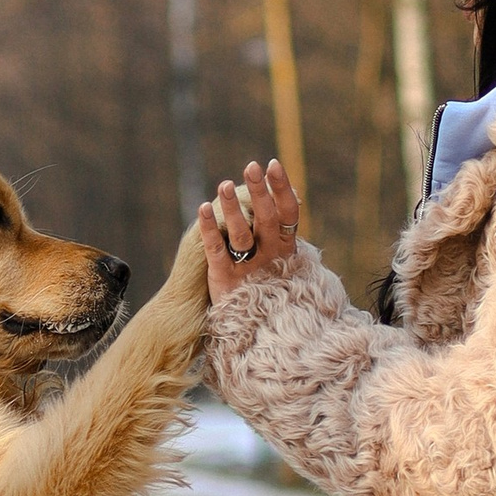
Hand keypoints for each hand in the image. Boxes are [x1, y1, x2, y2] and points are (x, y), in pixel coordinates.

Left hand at [197, 160, 302, 303]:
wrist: (255, 331)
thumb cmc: (268, 287)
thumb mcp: (281, 261)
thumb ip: (281, 232)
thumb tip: (292, 196)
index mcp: (286, 248)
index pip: (288, 212)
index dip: (282, 188)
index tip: (273, 164)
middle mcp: (270, 256)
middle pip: (266, 219)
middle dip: (259, 191)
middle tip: (251, 167)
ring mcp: (249, 268)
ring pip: (242, 234)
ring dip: (233, 208)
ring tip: (223, 185)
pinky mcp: (226, 279)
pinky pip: (217, 251)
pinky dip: (209, 229)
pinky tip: (202, 208)